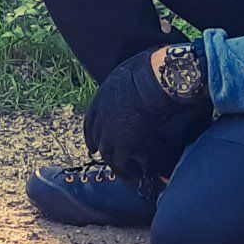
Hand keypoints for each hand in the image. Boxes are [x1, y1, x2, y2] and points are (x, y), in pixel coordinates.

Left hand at [83, 42, 209, 181]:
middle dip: (101, 150)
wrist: (154, 80)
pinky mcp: (123, 142)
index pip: (90, 121)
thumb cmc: (148, 70)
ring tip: (126, 172)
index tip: (91, 145)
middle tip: (109, 161)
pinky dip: (127, 169)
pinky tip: (135, 173)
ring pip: (106, 153)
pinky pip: (121, 162)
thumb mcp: (129, 73)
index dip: (90, 135)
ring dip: (115, 164)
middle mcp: (102, 115)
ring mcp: (110, 130)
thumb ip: (128, 84)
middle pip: (97, 138)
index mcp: (101, 97)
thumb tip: (140, 81)